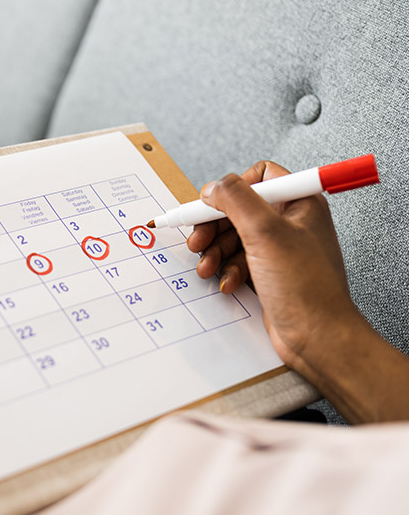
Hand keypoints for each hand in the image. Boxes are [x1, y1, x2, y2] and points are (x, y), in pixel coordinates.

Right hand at [186, 160, 360, 367]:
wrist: (317, 337)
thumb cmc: (307, 288)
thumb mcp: (266, 233)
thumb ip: (236, 200)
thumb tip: (214, 187)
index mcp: (299, 204)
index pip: (260, 176)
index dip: (232, 189)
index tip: (211, 205)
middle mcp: (290, 223)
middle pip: (238, 209)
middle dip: (214, 226)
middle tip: (198, 240)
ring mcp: (279, 248)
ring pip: (234, 237)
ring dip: (216, 251)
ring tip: (208, 267)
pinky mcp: (269, 272)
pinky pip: (238, 261)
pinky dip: (227, 270)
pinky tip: (228, 282)